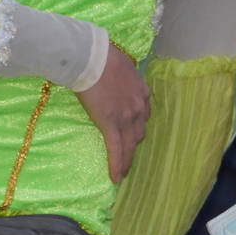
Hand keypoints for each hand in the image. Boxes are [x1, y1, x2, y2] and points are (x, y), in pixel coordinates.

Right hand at [76, 45, 150, 182]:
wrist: (92, 58)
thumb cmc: (102, 57)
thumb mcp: (121, 66)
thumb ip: (122, 78)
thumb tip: (114, 77)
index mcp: (142, 92)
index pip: (143, 115)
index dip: (138, 127)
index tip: (134, 134)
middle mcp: (139, 107)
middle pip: (139, 132)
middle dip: (133, 145)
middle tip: (128, 155)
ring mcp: (127, 118)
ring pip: (130, 145)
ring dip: (127, 159)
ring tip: (123, 171)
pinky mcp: (112, 125)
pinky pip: (116, 149)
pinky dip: (117, 165)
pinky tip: (116, 178)